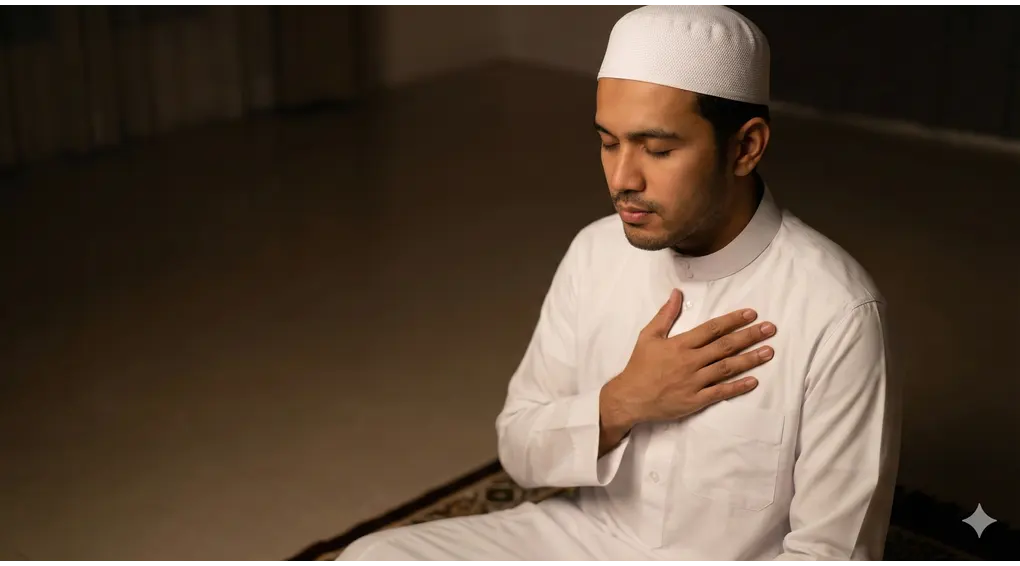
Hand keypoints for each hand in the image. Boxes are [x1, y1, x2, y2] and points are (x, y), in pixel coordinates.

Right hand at [604, 288, 776, 428]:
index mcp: (680, 344)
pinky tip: (754, 381)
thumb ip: (665, 315)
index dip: (733, 320)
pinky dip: (737, 387)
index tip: (751, 314)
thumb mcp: (649, 336)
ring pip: (727, 368)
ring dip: (750, 359)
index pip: (712, 329)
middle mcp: (690, 361)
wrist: (629, 398)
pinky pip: (720, 392)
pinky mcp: (696, 400)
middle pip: (725, 346)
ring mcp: (694, 382)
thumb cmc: (640, 366)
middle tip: (770, 329)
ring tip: (769, 351)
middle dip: (750, 336)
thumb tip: (677, 293)